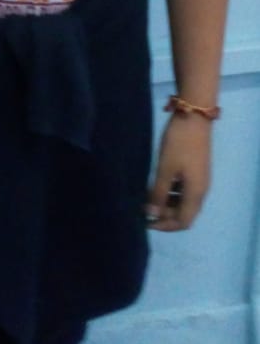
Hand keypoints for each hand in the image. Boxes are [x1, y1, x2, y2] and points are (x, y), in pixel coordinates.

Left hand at [145, 114, 211, 231]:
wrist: (194, 117)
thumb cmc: (178, 144)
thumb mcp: (165, 169)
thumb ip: (159, 192)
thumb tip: (152, 214)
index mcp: (195, 193)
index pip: (184, 222)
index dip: (165, 225)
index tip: (146, 221)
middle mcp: (200, 190)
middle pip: (184, 213)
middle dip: (164, 215)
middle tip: (144, 208)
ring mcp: (198, 180)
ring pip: (183, 201)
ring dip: (166, 203)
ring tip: (147, 197)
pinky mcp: (195, 170)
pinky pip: (183, 190)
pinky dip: (170, 192)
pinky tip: (156, 185)